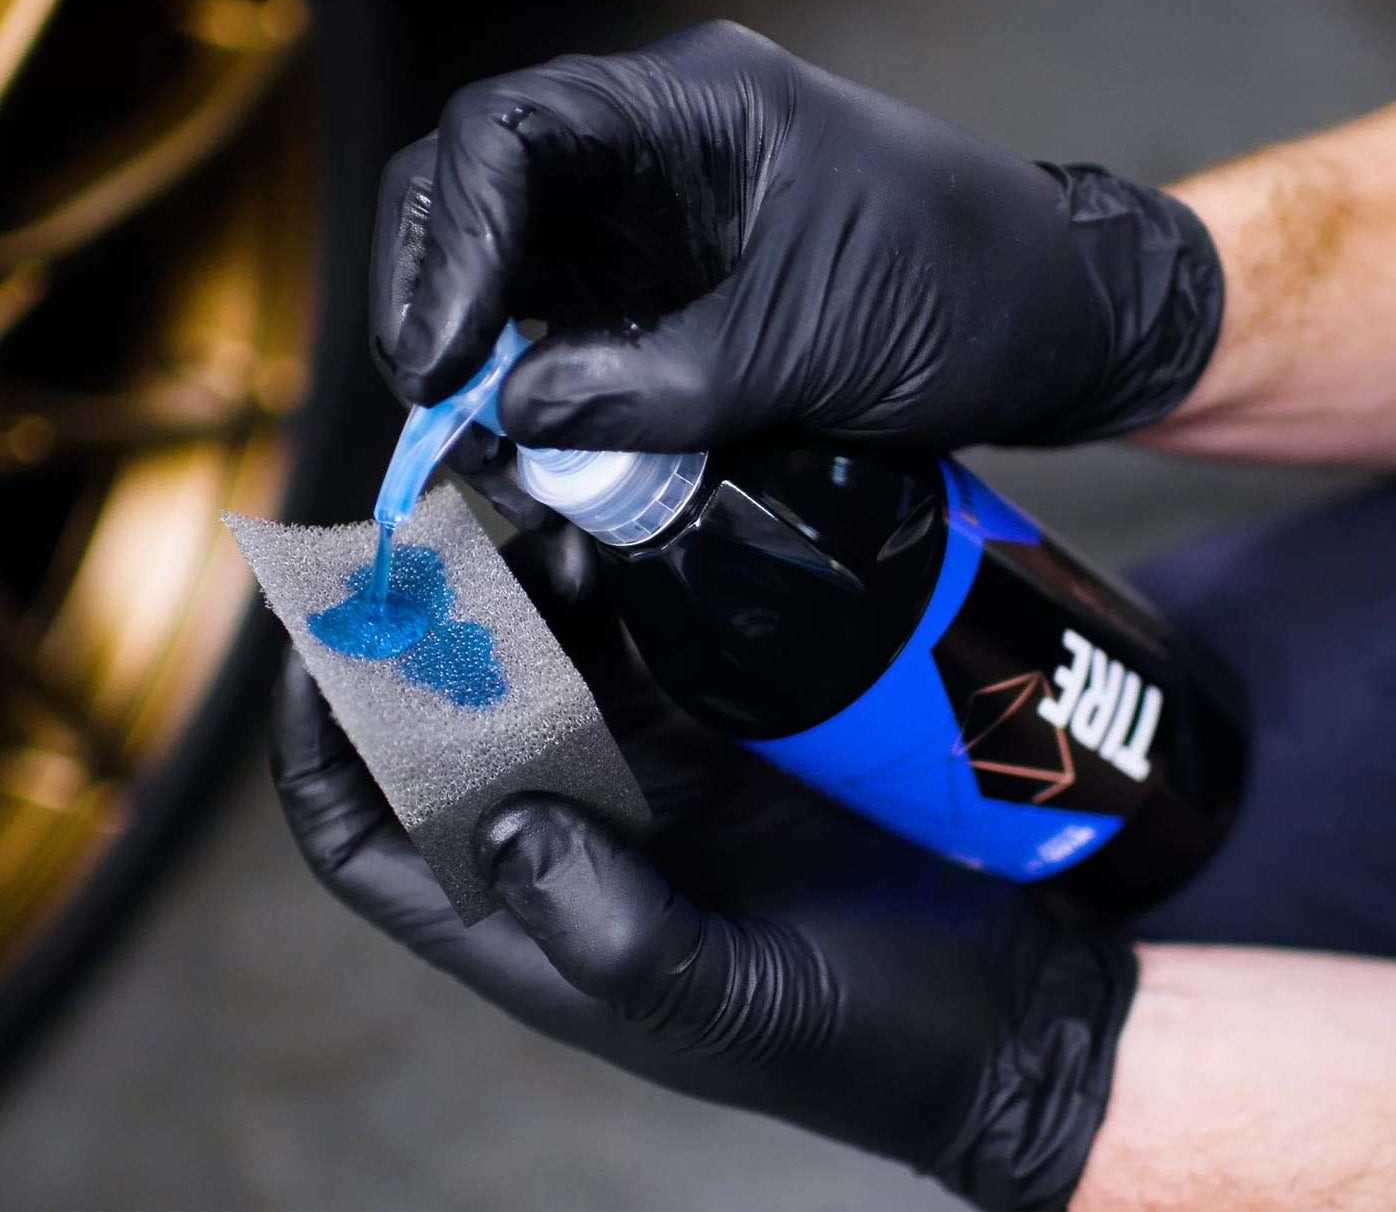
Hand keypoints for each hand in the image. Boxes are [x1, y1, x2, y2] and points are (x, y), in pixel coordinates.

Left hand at [272, 524, 1136, 1209]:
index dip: (320, 741)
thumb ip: (609, 931)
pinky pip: (626, 644)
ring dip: (507, 591)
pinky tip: (606, 533)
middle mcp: (563, 836)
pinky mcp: (708, 735)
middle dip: (413, 630)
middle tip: (423, 532)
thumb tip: (502, 824)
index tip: (316, 643)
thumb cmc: (862, 1039)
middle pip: (437, 721)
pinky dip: (602, 588)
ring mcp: (635, 778)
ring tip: (520, 511)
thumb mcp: (727, 1005)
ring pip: (527, 665)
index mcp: (533, 921)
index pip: (367, 834)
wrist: (997, 1003)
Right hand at [370, 20, 1221, 455]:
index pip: (511, 132)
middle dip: (436, 292)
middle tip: (435, 405)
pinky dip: (534, 381)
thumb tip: (515, 413)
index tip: (445, 357)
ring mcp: (655, 218)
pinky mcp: (666, 287)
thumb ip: (658, 383)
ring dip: (477, 349)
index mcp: (694, 107)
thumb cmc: (969, 291)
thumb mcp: (815, 340)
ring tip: (476, 447)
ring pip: (512, 260)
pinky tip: (530, 444)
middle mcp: (654, 148)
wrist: (1051, 319)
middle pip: (483, 189)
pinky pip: (566, 320)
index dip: (450, 238)